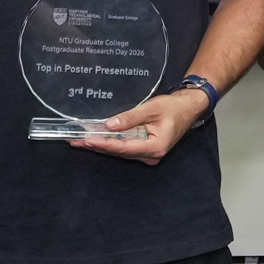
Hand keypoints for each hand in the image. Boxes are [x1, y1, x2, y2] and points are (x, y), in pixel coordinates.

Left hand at [75, 81, 206, 162]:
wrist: (188, 109)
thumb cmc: (172, 108)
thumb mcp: (151, 109)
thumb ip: (130, 118)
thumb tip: (109, 126)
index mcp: (155, 148)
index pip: (123, 148)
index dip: (104, 144)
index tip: (87, 140)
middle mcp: (150, 156)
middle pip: (119, 152)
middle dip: (97, 146)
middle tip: (75, 141)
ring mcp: (147, 155)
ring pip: (120, 151)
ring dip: (101, 145)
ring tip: (80, 140)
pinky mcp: (144, 150)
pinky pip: (124, 148)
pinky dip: (110, 143)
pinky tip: (96, 138)